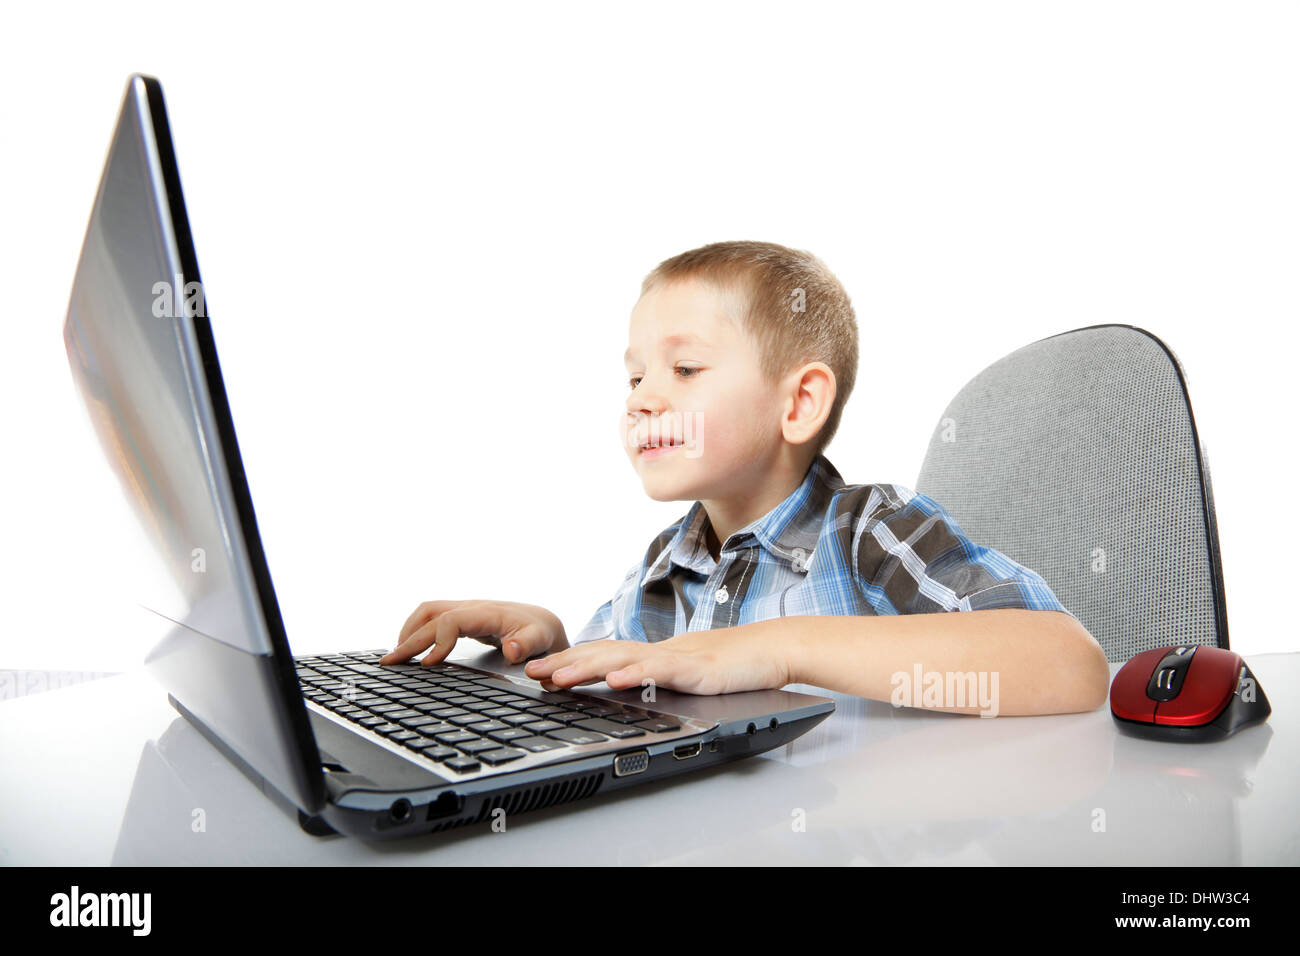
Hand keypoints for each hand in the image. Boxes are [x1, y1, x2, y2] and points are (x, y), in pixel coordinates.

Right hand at [380, 600, 567, 665]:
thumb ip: (527, 644)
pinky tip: (410, 649)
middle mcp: (471, 607)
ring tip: (395, 656)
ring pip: (427, 611)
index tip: (428, 664)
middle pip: (431, 615)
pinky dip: (416, 630)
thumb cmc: (540, 632)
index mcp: (487, 613)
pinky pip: (432, 617)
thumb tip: (512, 651)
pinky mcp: (461, 617)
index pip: (451, 620)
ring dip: (408, 630)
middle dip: (409, 639)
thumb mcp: (540, 640)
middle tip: (390, 662)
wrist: (542, 622)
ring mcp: (465, 610)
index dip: (436, 641)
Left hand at [522, 622, 791, 695]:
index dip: (571, 661)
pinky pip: (663, 672)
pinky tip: (616, 681)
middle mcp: (661, 652)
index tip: (539, 670)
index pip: (605, 656)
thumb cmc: (737, 663)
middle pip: (605, 655)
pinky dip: (638, 674)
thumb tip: (630, 686)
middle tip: (532, 673)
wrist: (777, 648)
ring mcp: (679, 659)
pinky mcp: (699, 671)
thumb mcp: (688, 674)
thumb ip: (660, 678)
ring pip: (626, 660)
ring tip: (559, 677)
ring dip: (589, 668)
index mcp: (656, 655)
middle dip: (566, 664)